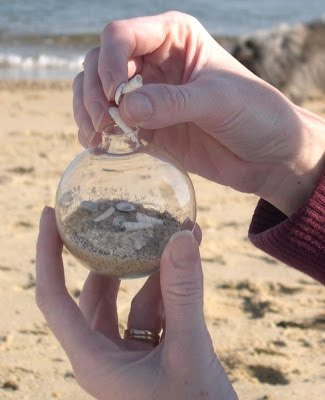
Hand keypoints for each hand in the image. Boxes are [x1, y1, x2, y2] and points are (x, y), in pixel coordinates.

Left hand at [36, 207, 237, 399]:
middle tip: (111, 216)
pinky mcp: (155, 350)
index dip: (46, 254)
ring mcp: (131, 353)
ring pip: (131, 298)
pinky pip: (156, 309)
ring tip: (174, 232)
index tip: (49, 215)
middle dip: (106, 253)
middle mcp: (105, 355)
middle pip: (94, 291)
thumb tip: (181, 237)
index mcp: (93, 360)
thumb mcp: (188, 351)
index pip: (53, 298)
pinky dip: (171, 285)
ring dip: (153, 267)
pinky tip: (189, 259)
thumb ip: (184, 295)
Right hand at [73, 11, 324, 215]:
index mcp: (174, 37)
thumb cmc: (256, 115)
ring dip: (88, 112)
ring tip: (95, 137)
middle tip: (104, 121)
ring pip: (97, 93)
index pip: (121, 36)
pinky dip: (97, 133)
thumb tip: (123, 107)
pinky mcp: (147, 127)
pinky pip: (111, 124)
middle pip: (100, 63)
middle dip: (94, 91)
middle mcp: (155, 63)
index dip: (110, 63)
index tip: (115, 96)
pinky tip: (98, 146)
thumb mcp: (218, 100)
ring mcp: (148, 96)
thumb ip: (171, 102)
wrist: (267, 156)